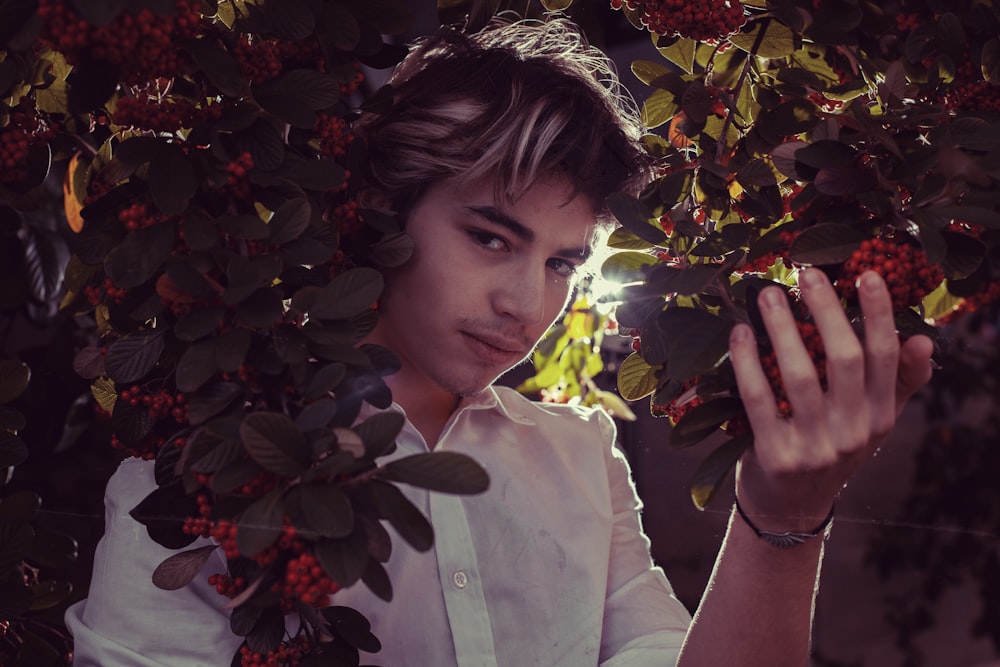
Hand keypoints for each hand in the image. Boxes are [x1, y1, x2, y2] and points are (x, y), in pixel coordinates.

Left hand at [728, 268, 933, 532]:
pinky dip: (747, 363)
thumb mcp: (870, 423)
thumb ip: (899, 383)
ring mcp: (814, 446)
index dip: (878, 314)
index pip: (886, 357)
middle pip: (844, 359)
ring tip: (769, 295)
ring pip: (800, 375)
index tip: (866, 274)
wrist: (789, 508)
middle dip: (827, 311)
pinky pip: (758, 399)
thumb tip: (923, 340)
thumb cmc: (829, 449)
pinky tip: (739, 334)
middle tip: (808, 273)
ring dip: (783, 329)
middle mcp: (853, 432)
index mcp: (880, 417)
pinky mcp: (775, 456)